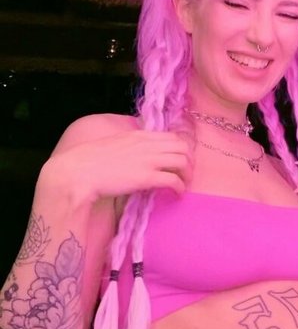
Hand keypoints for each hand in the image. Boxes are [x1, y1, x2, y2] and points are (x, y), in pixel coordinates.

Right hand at [42, 129, 194, 204]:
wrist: (78, 172)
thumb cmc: (89, 161)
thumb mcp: (112, 144)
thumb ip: (128, 146)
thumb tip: (135, 155)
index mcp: (138, 135)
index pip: (171, 135)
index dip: (180, 147)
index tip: (179, 159)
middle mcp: (147, 144)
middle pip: (182, 146)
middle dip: (189, 160)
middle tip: (186, 173)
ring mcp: (148, 160)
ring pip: (183, 161)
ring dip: (187, 174)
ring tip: (184, 184)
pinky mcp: (147, 177)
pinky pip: (173, 180)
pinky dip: (180, 187)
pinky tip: (177, 194)